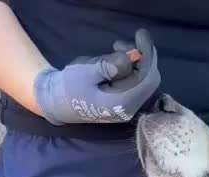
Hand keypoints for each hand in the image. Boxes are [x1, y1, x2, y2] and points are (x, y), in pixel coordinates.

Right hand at [34, 28, 159, 124]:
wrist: (60, 103)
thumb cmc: (71, 87)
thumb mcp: (87, 72)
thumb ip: (109, 66)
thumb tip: (128, 59)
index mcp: (122, 103)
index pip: (148, 79)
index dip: (148, 55)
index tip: (139, 36)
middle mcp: (130, 108)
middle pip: (149, 79)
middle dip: (141, 57)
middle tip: (119, 44)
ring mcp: (128, 107)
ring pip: (143, 80)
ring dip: (134, 61)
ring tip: (115, 48)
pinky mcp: (125, 102)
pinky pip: (136, 83)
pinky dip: (130, 68)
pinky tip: (116, 60)